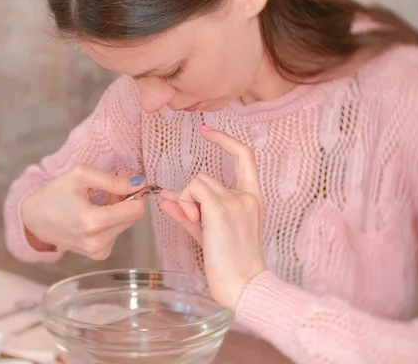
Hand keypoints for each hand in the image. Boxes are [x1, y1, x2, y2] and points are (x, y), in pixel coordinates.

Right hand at [21, 164, 146, 259]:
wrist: (34, 219)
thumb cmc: (55, 194)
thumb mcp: (81, 175)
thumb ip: (112, 180)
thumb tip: (138, 183)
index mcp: (92, 221)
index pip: (135, 210)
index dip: (138, 193)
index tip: (131, 181)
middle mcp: (97, 241)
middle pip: (132, 218)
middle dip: (127, 199)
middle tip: (114, 183)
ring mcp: (98, 251)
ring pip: (125, 225)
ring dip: (120, 209)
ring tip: (101, 198)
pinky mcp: (98, 254)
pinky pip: (117, 233)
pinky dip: (112, 221)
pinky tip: (97, 213)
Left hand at [160, 125, 266, 309]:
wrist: (243, 285)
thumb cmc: (229, 263)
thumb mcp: (208, 233)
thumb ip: (188, 213)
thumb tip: (165, 197)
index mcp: (252, 198)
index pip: (244, 156)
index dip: (225, 140)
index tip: (207, 130)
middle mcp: (247, 196)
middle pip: (204, 176)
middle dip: (189, 196)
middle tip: (192, 221)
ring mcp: (235, 201)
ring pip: (196, 182)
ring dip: (187, 203)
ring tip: (196, 227)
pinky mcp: (220, 209)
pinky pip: (192, 191)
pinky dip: (185, 205)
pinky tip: (194, 224)